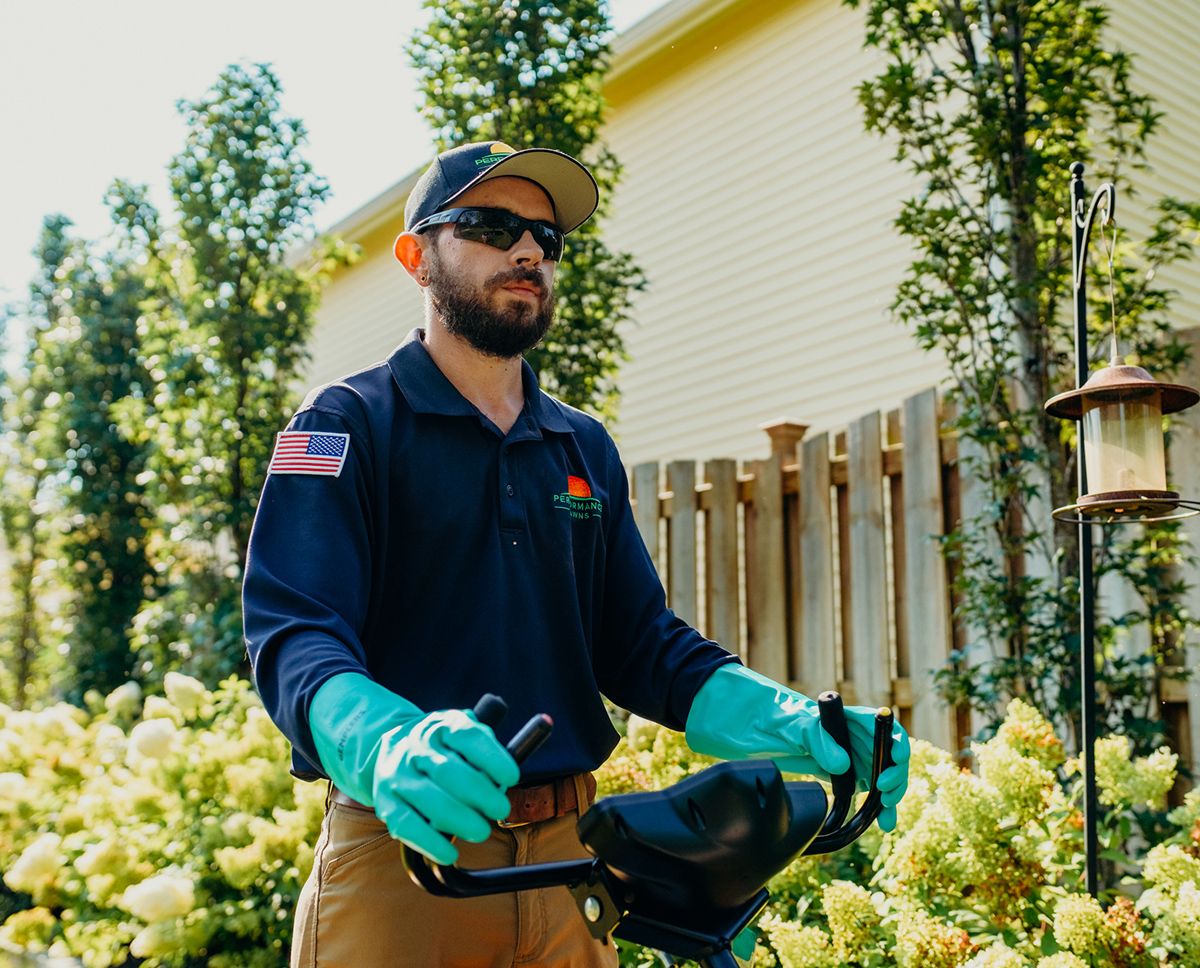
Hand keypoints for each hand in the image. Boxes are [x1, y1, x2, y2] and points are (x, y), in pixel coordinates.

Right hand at [372, 709, 519, 864]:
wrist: (390, 748)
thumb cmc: (443, 749)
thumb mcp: (464, 735)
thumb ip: (485, 752)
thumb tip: (501, 783)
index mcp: (442, 726)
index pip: (468, 738)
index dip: (492, 759)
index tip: (512, 777)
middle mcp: (416, 747)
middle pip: (449, 771)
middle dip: (480, 794)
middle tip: (500, 810)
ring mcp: (398, 774)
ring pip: (430, 799)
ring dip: (459, 819)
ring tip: (481, 831)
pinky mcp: (386, 802)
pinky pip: (407, 825)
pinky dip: (430, 843)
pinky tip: (450, 854)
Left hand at [770, 700, 909, 832]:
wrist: (792, 743)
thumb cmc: (799, 728)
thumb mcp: (806, 730)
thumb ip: (823, 743)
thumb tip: (843, 765)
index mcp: (862, 720)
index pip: (889, 728)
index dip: (898, 742)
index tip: (896, 758)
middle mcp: (872, 741)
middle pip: (896, 757)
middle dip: (896, 774)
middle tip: (883, 788)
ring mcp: (870, 761)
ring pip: (891, 779)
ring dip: (893, 795)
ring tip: (885, 808)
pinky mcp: (865, 779)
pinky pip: (880, 796)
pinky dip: (884, 811)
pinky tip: (886, 823)